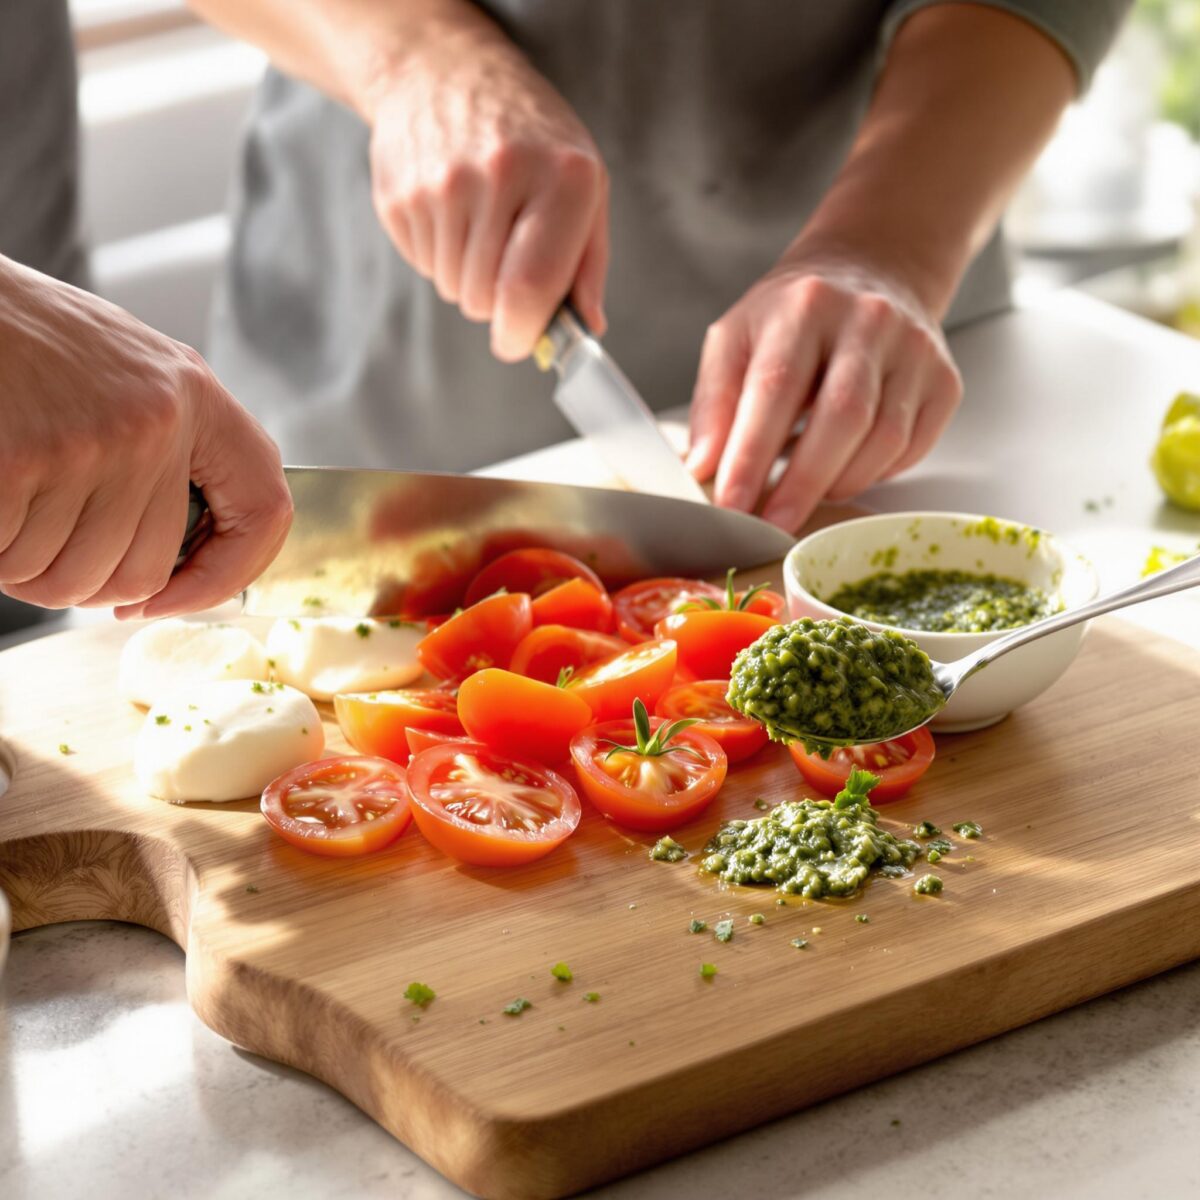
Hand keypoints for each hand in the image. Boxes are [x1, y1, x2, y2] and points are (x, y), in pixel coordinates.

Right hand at [0, 258, 291, 616]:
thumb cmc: (34, 341)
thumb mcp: (132, 374)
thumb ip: (171, 449)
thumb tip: (183, 561)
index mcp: (195, 397)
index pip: (265, 511)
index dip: (228, 575)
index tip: (178, 595)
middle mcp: (157, 424)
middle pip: (141, 571)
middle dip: (92, 585)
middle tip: (54, 550)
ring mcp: (92, 445)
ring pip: (71, 578)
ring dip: (31, 569)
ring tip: (15, 514)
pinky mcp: (24, 461)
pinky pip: (14, 558)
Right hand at [366, 36, 607, 359]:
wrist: (445, 72)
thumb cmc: (532, 139)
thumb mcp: (584, 184)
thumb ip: (587, 263)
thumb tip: (586, 330)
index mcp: (560, 177)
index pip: (529, 287)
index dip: (522, 333)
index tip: (519, 342)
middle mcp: (498, 176)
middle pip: (485, 299)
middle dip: (498, 302)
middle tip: (507, 259)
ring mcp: (440, 185)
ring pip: (453, 289)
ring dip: (468, 278)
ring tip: (479, 224)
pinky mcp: (399, 195)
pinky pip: (424, 266)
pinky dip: (440, 255)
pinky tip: (450, 212)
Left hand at [686, 246, 961, 530]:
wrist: (870, 273)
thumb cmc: (793, 318)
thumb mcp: (735, 339)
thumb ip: (714, 402)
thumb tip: (701, 468)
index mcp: (805, 305)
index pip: (776, 387)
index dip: (752, 455)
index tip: (731, 504)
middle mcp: (869, 320)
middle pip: (842, 416)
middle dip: (802, 483)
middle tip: (771, 525)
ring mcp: (915, 349)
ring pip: (884, 439)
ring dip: (838, 483)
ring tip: (802, 498)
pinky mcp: (944, 381)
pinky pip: (911, 448)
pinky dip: (872, 474)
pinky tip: (842, 473)